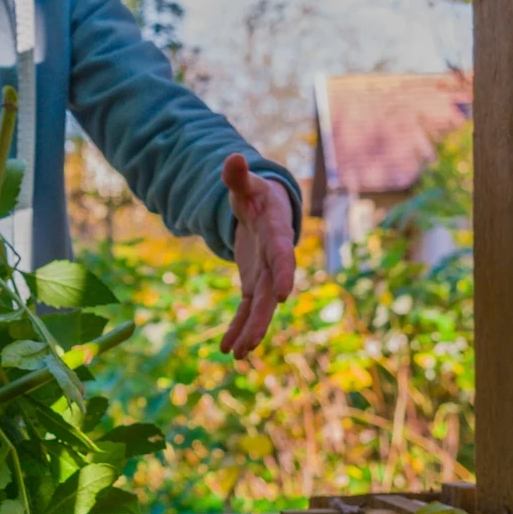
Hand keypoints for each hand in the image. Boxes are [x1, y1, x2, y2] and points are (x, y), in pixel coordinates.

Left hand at [220, 154, 295, 360]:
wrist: (265, 209)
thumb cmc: (256, 195)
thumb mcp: (245, 185)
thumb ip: (238, 177)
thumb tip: (232, 158)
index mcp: (276, 235)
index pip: (283, 255)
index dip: (283, 273)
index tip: (284, 295)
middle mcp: (275, 260)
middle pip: (271, 291)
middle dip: (263, 318)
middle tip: (253, 342)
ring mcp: (265, 275)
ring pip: (260, 308)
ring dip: (250, 331)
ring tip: (238, 355)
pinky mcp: (254, 284)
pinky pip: (247, 310)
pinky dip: (238, 328)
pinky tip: (228, 349)